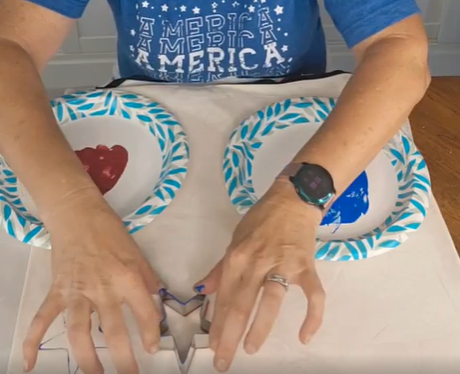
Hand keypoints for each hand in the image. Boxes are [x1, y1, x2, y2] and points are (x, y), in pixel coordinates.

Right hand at [23, 191, 162, 373]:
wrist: (78, 216)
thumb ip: (147, 278)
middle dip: (124, 359)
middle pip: (114, 331)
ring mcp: (77, 292)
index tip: (152, 348)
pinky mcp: (57, 292)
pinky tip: (29, 363)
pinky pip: (42, 319)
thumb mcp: (137, 253)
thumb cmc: (111, 233)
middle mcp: (103, 289)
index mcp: (128, 278)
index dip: (151, 333)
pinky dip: (33, 341)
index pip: (144, 312)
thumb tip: (156, 299)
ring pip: (79, 332)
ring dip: (87, 359)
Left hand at [195, 180, 325, 371]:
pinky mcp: (306, 267)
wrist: (292, 201)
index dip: (217, 324)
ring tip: (250, 349)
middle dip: (230, 336)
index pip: (224, 297)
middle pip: (241, 304)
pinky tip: (304, 336)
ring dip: (259, 328)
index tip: (212, 346)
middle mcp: (257, 262)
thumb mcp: (235, 239)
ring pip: (270, 302)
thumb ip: (220, 268)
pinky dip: (312, 317)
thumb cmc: (261, 220)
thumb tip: (202, 290)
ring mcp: (283, 265)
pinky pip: (313, 295)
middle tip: (224, 362)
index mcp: (237, 257)